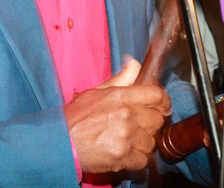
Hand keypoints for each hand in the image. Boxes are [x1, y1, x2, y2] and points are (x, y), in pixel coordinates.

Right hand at [64, 58, 170, 173]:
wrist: (59, 143)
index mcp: (120, 96)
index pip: (156, 95)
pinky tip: (125, 154)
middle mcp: (126, 116)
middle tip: (139, 126)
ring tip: (128, 141)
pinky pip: (143, 160)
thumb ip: (120, 79)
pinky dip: (136, 159)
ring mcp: (126, 138)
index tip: (162, 106)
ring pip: (151, 142)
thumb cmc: (74, 118)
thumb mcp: (95, 91)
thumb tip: (134, 64)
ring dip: (143, 143)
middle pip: (158, 120)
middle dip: (150, 124)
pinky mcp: (122, 157)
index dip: (163, 101)